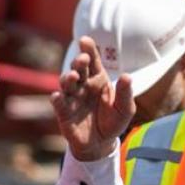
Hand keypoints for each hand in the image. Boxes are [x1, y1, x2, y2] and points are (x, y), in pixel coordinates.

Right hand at [51, 36, 134, 161]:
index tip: (85, 40)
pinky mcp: (64, 113)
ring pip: (66, 83)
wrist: (101, 144)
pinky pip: (59, 104)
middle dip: (78, 62)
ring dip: (68, 78)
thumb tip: (127, 76)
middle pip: (78, 69)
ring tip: (74, 76)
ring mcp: (72, 98)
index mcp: (98, 80)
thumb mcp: (125, 109)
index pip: (92, 61)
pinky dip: (57, 99)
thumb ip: (125, 93)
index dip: (88, 50)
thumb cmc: (113, 122)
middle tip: (83, 59)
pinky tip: (57, 96)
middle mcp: (83, 85)